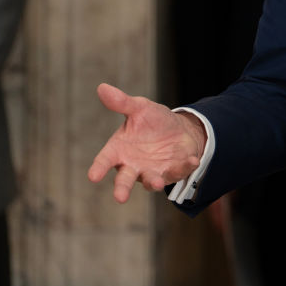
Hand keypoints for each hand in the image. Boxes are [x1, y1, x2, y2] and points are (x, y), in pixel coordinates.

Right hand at [87, 83, 206, 202]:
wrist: (178, 129)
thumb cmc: (152, 121)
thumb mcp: (139, 108)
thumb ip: (122, 102)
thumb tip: (102, 87)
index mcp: (119, 150)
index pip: (105, 160)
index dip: (99, 168)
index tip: (93, 176)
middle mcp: (133, 165)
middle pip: (124, 179)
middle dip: (122, 188)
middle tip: (120, 197)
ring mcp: (153, 171)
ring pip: (151, 181)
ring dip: (154, 182)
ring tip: (157, 183)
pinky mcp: (173, 171)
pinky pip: (178, 172)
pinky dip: (184, 167)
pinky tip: (192, 160)